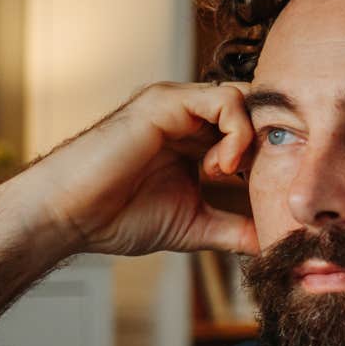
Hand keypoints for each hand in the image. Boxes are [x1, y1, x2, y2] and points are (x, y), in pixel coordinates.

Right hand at [0, 81, 259, 258]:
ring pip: (245, 101)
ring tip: (227, 175)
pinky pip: (224, 100)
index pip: (254, 131)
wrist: (71, 215)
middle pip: (256, 111)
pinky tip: (219, 168)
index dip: (272, 156)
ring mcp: (178, 106)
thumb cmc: (120, 217)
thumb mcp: (195, 226)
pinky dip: (237, 133)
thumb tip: (274, 245)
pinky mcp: (165, 102)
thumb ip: (235, 229)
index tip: (273, 192)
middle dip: (270, 145)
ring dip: (250, 140)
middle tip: (261, 182)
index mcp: (198, 140)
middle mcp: (190, 117)